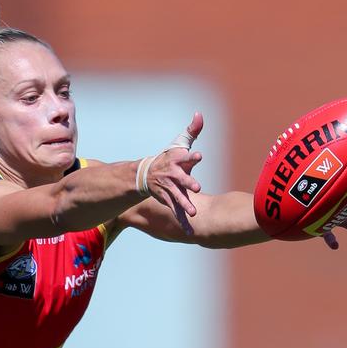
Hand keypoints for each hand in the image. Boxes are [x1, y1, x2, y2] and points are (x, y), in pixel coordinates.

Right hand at [145, 112, 203, 233]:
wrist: (146, 175)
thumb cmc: (168, 158)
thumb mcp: (179, 143)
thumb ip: (192, 130)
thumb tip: (200, 114)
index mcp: (176, 161)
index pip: (185, 157)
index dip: (192, 156)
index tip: (199, 156)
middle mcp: (173, 175)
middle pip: (181, 179)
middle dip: (188, 182)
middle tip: (197, 187)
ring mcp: (170, 190)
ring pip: (178, 198)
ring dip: (185, 205)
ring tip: (193, 213)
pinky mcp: (169, 201)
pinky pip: (177, 213)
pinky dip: (183, 223)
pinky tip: (191, 233)